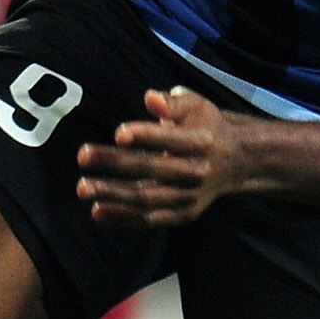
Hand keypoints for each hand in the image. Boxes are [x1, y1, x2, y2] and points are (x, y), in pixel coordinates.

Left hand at [74, 87, 238, 227]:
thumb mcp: (197, 105)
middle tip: (82, 156)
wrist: (236, 161)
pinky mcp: (183, 215)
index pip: (172, 140)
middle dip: (116, 163)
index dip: (146, 136)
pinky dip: (124, 219)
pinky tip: (97, 212)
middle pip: (154, 169)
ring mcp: (190, 198)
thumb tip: (151, 98)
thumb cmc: (207, 126)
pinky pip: (151, 220)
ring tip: (83, 188)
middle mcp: (198, 173)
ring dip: (113, 195)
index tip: (118, 133)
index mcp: (204, 143)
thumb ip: (174, 102)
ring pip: (149, 199)